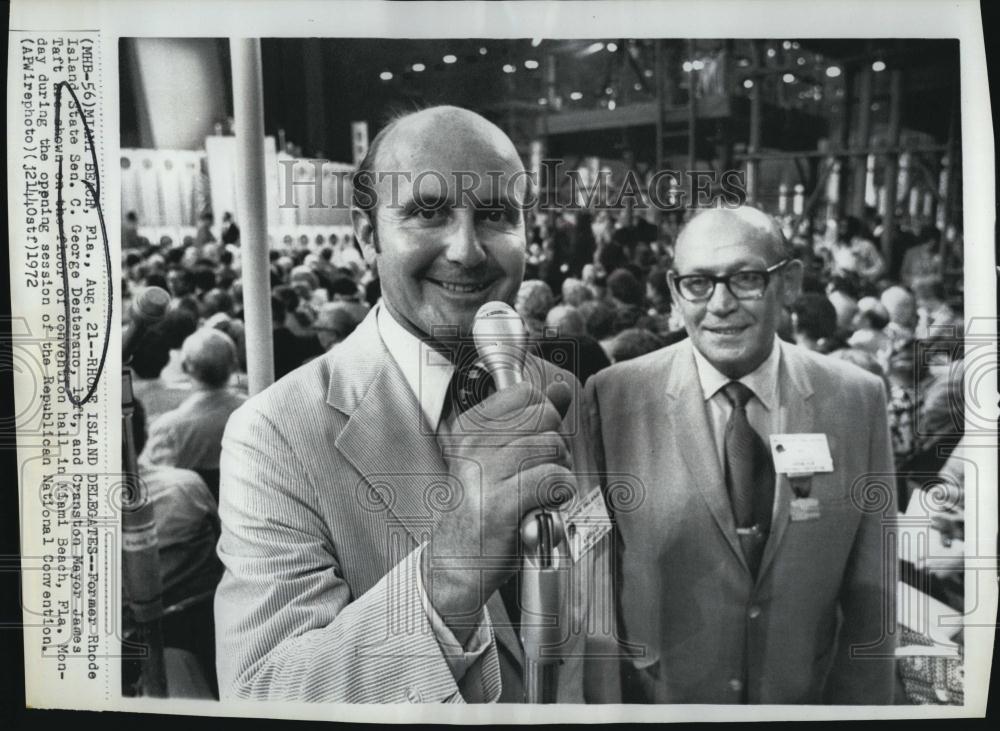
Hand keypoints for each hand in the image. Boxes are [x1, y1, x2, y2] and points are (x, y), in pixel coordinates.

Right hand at [423, 380, 574, 641]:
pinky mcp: (502, 504)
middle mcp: (473, 444)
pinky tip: (542, 506)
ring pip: (553, 447)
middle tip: (539, 473)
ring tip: (538, 492)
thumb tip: (562, 388)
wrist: (457, 564)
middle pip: (545, 417)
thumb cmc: (483, 510)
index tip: (532, 444)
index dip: (544, 417)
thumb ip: (534, 420)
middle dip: (556, 445)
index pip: (526, 393)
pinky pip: (555, 479)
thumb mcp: (502, 457)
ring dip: (558, 472)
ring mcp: (485, 473)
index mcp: (470, 427)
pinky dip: (560, 495)